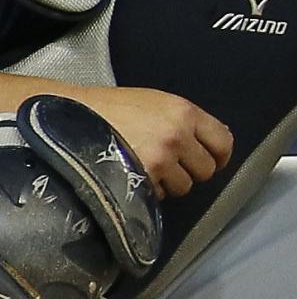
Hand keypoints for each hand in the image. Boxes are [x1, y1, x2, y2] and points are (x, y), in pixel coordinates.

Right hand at [60, 86, 229, 198]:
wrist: (71, 117)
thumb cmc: (114, 109)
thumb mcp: (158, 103)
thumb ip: (188, 122)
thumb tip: (215, 144)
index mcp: (185, 112)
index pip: (224, 142)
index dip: (220, 156)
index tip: (214, 161)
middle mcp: (177, 136)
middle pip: (207, 169)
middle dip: (192, 171)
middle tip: (173, 166)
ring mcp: (159, 159)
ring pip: (184, 186)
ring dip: (170, 183)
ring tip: (149, 169)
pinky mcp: (140, 179)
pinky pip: (160, 195)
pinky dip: (151, 191)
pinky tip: (135, 176)